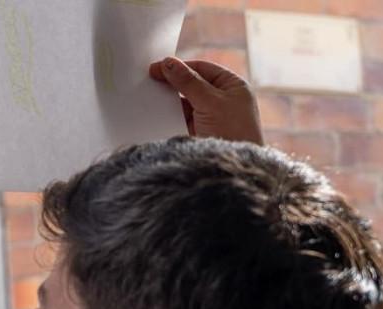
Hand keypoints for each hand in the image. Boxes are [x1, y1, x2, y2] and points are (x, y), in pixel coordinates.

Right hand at [148, 57, 262, 144]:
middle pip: (192, 84)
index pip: (202, 68)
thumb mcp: (210, 102)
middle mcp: (224, 99)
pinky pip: (182, 119)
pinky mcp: (200, 133)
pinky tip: (155, 114)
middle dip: (172, 84)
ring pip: (185, 103)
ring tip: (150, 98)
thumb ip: (188, 81)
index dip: (179, 67)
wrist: (232, 172)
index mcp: (233, 86)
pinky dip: (170, 116)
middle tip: (149, 81)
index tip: (157, 68)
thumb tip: (168, 63)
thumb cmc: (233, 132)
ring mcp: (211, 117)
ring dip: (169, 101)